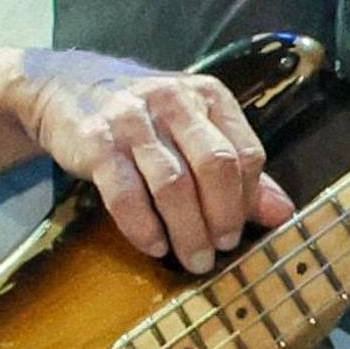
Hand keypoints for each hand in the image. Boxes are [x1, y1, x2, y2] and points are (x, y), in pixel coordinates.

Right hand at [15, 53, 295, 268]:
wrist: (67, 89)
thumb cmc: (144, 117)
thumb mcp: (195, 130)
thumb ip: (237, 170)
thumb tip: (283, 214)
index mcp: (208, 96)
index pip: (245, 152)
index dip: (246, 199)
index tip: (238, 230)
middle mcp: (174, 101)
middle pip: (215, 166)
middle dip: (222, 217)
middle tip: (219, 251)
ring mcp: (133, 119)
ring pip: (173, 184)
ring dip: (187, 231)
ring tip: (193, 259)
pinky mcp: (97, 142)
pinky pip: (126, 194)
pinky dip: (144, 227)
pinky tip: (154, 245)